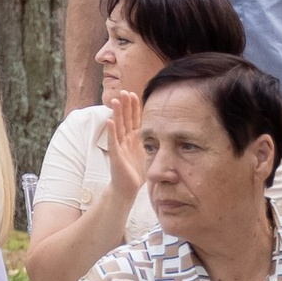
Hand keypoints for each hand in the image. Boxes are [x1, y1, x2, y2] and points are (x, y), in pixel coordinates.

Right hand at [104, 82, 146, 200]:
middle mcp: (126, 140)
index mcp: (135, 139)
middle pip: (125, 119)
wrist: (127, 189)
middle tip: (124, 91)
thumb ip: (155, 143)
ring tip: (115, 101)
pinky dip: (111, 132)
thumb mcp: (150, 154)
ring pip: (117, 127)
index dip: (134, 107)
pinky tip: (109, 121)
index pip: (134, 119)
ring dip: (116, 114)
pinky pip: (112, 142)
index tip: (134, 94)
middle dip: (124, 105)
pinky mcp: (115, 156)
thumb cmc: (138, 173)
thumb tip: (172, 134)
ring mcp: (119, 147)